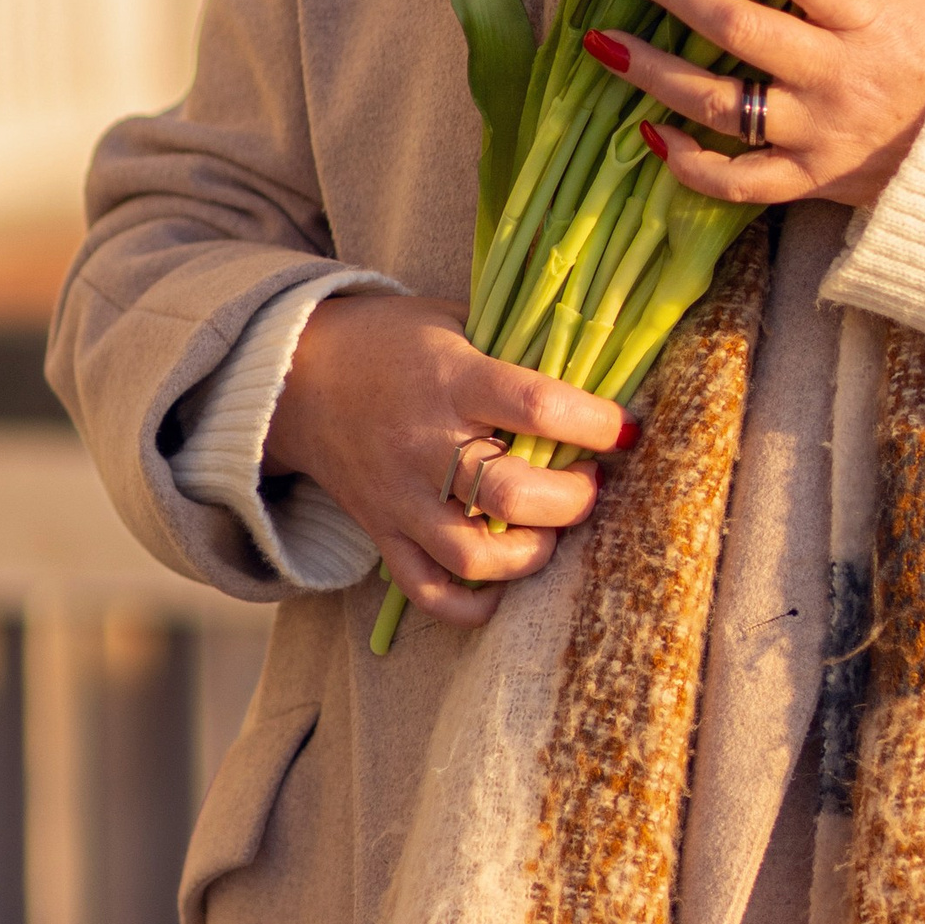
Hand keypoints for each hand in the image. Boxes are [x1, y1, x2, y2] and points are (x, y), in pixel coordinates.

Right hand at [265, 289, 630, 630]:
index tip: (628, 429)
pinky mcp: (383, 533)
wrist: (296, 376)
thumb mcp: (453, 319)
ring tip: (550, 527)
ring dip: (533, 553)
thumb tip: (598, 360)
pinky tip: (505, 582)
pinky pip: (429, 591)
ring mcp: (401, 497)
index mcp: (452, 378)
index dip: (597, 423)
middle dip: (574, 498)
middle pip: (514, 494)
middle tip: (591, 480)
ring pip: (476, 556)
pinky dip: (474, 605)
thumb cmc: (390, 341)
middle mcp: (426, 443)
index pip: (538, 407)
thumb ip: (514, 346)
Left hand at [585, 0, 924, 210]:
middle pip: (737, 29)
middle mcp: (838, 76)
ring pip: (719, 104)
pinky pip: (738, 183)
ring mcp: (819, 133)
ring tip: (600, 41)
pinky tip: (649, 133)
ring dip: (652, 71)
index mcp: (873, 17)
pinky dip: (689, 165)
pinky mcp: (812, 180)